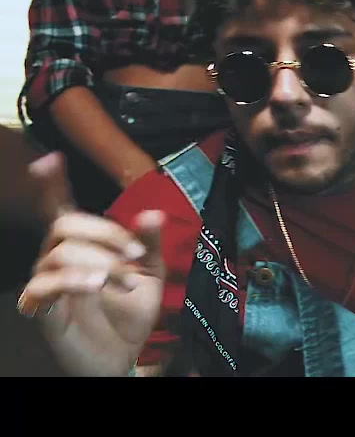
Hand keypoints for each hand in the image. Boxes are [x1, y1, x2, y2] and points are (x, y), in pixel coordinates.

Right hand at [16, 153, 166, 376]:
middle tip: (134, 254)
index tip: (51, 158)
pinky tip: (95, 285)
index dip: (53, 185)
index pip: (62, 210)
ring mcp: (47, 286)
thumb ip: (148, 244)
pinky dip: (69, 280)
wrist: (127, 356)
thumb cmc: (129, 312)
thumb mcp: (150, 273)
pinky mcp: (42, 312)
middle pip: (64, 226)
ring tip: (127, 282)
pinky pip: (41, 288)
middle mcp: (58, 261)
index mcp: (82, 247)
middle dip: (104, 232)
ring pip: (59, 253)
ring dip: (101, 262)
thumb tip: (152, 213)